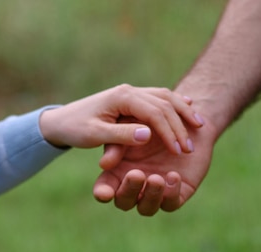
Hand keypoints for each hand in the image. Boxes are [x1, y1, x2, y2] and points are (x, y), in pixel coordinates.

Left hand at [39, 84, 203, 153]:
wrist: (61, 119)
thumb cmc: (75, 128)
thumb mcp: (94, 135)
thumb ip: (120, 136)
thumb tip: (148, 135)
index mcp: (121, 97)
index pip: (153, 112)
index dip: (168, 131)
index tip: (179, 150)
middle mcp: (129, 91)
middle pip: (164, 104)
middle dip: (179, 125)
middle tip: (190, 147)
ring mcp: (132, 93)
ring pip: (166, 98)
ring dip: (183, 112)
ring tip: (199, 127)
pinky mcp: (133, 98)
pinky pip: (161, 99)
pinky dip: (176, 106)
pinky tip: (189, 111)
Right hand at [92, 114, 217, 214]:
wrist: (184, 120)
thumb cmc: (150, 122)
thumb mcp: (129, 130)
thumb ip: (118, 145)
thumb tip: (104, 164)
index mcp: (117, 173)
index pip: (104, 189)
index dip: (103, 194)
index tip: (104, 194)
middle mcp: (134, 187)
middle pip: (124, 202)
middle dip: (129, 191)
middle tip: (136, 173)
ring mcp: (155, 192)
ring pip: (147, 208)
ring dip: (150, 195)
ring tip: (157, 178)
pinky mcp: (176, 193)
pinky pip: (171, 203)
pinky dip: (171, 193)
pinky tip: (173, 175)